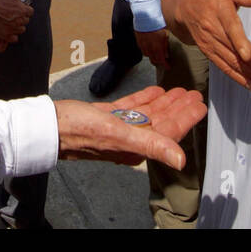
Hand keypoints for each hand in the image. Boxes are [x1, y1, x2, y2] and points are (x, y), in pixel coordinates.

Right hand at [0, 0, 33, 49]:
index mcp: (22, 10)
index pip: (30, 12)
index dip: (25, 9)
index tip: (19, 7)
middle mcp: (19, 20)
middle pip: (26, 21)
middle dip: (22, 17)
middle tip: (13, 13)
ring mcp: (12, 29)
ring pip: (21, 30)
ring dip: (18, 25)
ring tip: (10, 20)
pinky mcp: (5, 35)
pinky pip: (14, 38)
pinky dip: (12, 35)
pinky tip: (7, 29)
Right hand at [55, 86, 206, 169]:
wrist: (49, 124)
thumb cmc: (80, 129)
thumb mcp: (120, 134)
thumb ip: (152, 145)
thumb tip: (181, 161)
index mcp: (136, 146)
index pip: (169, 132)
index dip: (186, 119)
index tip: (200, 105)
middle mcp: (129, 139)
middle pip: (162, 122)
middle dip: (179, 108)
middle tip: (194, 94)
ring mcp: (117, 128)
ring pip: (148, 114)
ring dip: (165, 102)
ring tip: (179, 90)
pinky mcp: (106, 118)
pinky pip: (131, 108)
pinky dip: (144, 99)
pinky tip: (154, 91)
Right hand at [135, 28, 169, 67]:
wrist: (146, 17)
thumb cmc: (157, 25)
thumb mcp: (165, 35)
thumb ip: (165, 45)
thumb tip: (166, 53)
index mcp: (157, 48)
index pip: (161, 60)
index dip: (165, 65)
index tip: (168, 67)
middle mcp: (149, 49)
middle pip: (153, 60)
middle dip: (159, 62)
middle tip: (163, 61)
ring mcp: (143, 45)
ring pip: (147, 55)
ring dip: (152, 56)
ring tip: (156, 54)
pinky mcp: (138, 41)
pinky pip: (142, 49)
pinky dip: (146, 50)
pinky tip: (149, 47)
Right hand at [161, 0, 250, 90]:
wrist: (183, 7)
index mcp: (220, 11)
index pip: (230, 27)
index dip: (238, 42)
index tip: (248, 56)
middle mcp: (213, 30)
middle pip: (235, 51)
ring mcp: (210, 43)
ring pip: (232, 62)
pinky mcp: (208, 52)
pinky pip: (224, 67)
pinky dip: (238, 78)